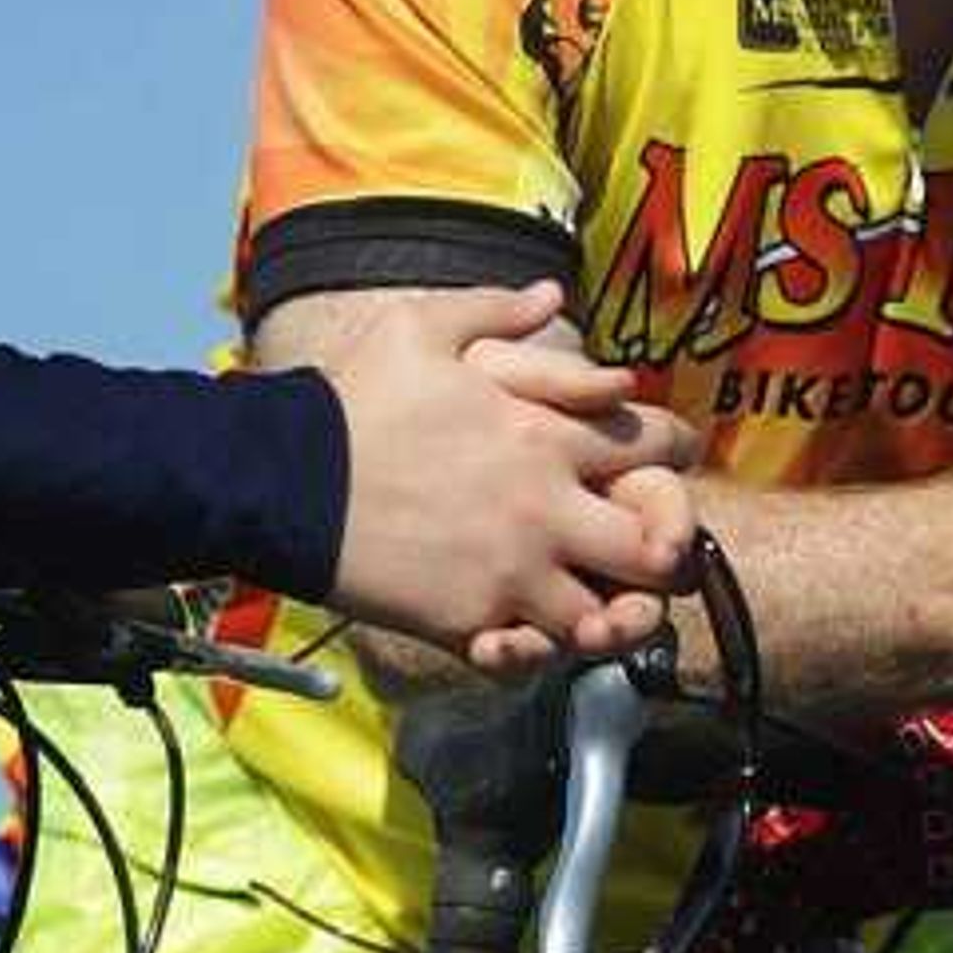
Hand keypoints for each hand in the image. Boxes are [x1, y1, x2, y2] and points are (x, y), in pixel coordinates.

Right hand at [324, 283, 697, 669]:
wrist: (281, 480)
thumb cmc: (352, 403)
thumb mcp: (423, 329)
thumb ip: (498, 311)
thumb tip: (552, 293)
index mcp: (546, 434)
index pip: (659, 447)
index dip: (671, 458)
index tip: (655, 468)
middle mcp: (546, 508)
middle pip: (658, 549)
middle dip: (661, 553)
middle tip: (636, 554)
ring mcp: (513, 573)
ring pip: (606, 618)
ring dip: (602, 612)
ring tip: (580, 601)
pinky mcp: (470, 624)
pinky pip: (536, 658)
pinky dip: (539, 651)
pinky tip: (522, 630)